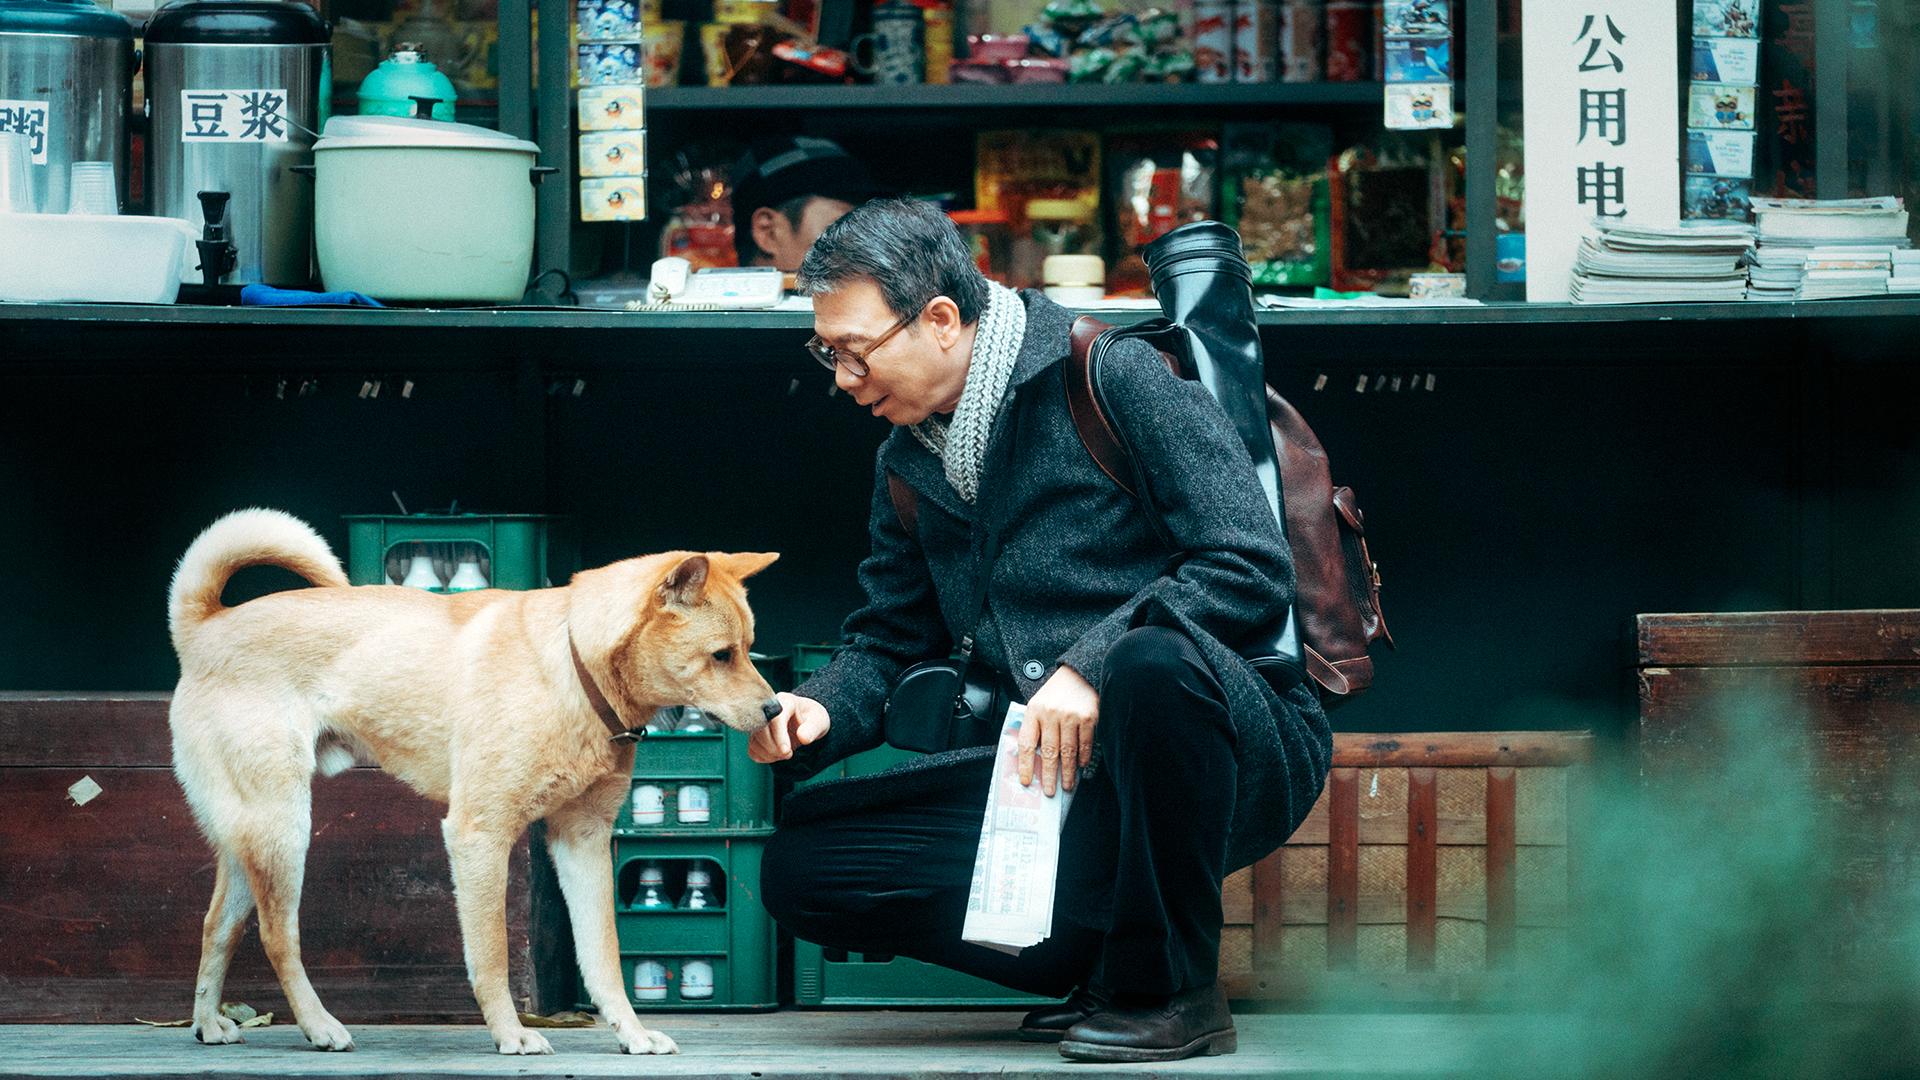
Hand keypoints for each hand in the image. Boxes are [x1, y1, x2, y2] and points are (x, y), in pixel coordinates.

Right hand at [748, 692, 829, 762]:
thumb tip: (803, 738)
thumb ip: (813, 729)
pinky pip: (752, 750)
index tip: (787, 750)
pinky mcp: (756, 736)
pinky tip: (776, 755)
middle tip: (789, 754)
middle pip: (761, 730)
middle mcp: (768, 709)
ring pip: (755, 741)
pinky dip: (764, 757)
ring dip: (769, 754)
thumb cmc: (813, 718)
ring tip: (785, 754)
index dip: (779, 736)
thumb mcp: (820, 721)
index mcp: (785, 701)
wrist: (806, 721)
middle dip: (773, 747)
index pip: (775, 718)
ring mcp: (760, 723)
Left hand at [1016, 665, 1098, 796]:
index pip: (1026, 743)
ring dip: (1067, 771)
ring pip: (1067, 751)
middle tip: (1050, 791)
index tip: (1027, 781)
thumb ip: (1036, 727)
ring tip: (1067, 785)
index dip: (1026, 764)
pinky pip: (1084, 743)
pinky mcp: (1088, 716)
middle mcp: (1050, 713)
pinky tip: (1081, 766)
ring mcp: (1070, 715)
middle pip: (1049, 751)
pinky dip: (1083, 757)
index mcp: (1033, 710)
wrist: (1079, 672)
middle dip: (1049, 775)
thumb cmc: (1056, 693)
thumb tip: (1035, 760)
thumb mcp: (1039, 704)